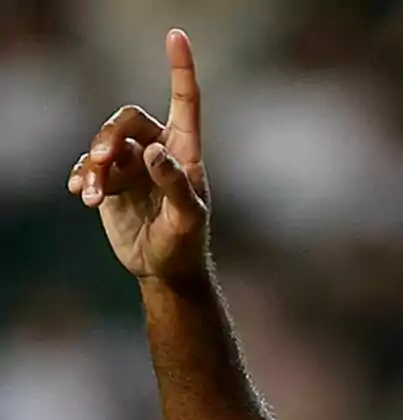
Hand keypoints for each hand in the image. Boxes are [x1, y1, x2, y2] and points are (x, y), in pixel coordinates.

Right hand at [68, 29, 208, 282]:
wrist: (164, 268)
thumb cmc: (186, 243)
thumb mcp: (188, 218)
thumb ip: (175, 184)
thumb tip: (155, 152)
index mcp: (185, 150)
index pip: (185, 101)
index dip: (180, 68)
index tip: (176, 35)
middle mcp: (158, 149)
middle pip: (127, 119)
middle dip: (110, 136)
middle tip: (103, 162)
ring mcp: (133, 164)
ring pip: (104, 142)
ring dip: (94, 164)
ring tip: (93, 194)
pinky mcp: (112, 181)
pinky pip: (89, 165)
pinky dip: (83, 176)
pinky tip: (81, 194)